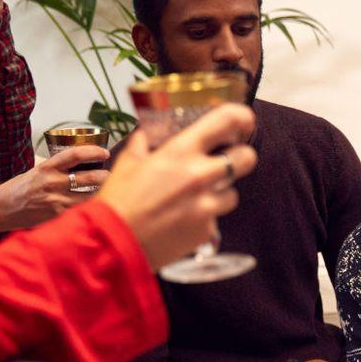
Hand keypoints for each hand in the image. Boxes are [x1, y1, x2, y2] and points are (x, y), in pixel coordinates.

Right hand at [0, 146, 111, 231]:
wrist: (4, 208)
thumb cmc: (21, 188)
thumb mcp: (37, 170)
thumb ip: (56, 166)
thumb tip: (77, 160)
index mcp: (48, 167)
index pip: (75, 155)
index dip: (93, 152)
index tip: (104, 152)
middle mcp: (53, 182)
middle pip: (89, 177)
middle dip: (106, 176)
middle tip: (111, 175)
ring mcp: (57, 200)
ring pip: (90, 196)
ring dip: (103, 193)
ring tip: (109, 191)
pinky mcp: (58, 215)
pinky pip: (81, 210)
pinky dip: (91, 207)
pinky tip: (97, 207)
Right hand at [99, 105, 256, 268]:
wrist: (114, 243)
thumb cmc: (118, 202)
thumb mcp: (127, 163)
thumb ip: (143, 145)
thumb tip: (147, 135)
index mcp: (180, 152)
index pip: (225, 121)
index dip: (242, 118)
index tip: (244, 122)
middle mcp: (199, 176)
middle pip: (246, 158)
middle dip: (241, 157)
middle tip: (228, 161)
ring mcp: (206, 205)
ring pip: (234, 193)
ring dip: (220, 193)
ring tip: (196, 198)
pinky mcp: (206, 230)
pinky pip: (216, 219)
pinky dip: (204, 218)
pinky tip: (183, 220)